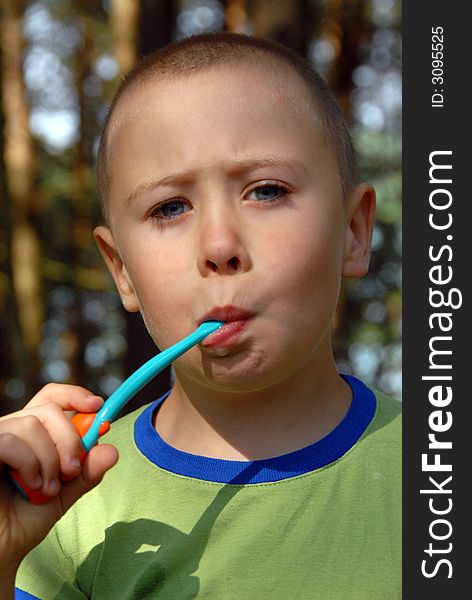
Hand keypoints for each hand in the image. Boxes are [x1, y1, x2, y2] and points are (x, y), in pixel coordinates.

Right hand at [0, 384, 117, 575]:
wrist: (3, 548)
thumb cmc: (25, 520)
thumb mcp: (65, 493)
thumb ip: (86, 471)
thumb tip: (112, 450)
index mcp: (31, 434)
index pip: (51, 398)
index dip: (74, 395)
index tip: (98, 405)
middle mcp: (11, 430)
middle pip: (48, 410)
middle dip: (69, 439)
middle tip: (72, 470)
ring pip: (31, 424)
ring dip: (48, 459)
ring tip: (47, 488)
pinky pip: (9, 441)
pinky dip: (28, 463)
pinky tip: (31, 485)